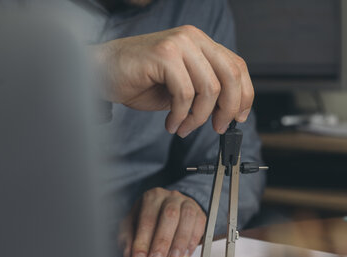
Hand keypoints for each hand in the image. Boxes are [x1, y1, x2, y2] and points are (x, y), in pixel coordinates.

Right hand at [93, 25, 253, 137]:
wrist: (102, 72)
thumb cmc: (139, 80)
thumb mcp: (182, 86)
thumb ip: (205, 91)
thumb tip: (229, 112)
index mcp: (201, 43)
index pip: (237, 66)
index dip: (244, 95)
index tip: (238, 118)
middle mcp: (193, 38)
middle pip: (231, 75)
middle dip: (228, 109)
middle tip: (217, 128)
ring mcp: (178, 44)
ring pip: (209, 88)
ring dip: (199, 117)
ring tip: (184, 127)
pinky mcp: (163, 55)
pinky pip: (185, 93)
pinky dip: (181, 115)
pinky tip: (171, 122)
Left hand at [118, 187, 206, 256]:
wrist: (168, 209)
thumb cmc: (149, 218)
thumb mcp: (133, 225)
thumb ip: (128, 237)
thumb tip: (128, 253)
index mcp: (152, 197)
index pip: (147, 218)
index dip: (143, 241)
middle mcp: (171, 197)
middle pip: (169, 215)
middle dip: (162, 241)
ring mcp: (188, 203)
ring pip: (187, 218)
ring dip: (180, 241)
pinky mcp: (200, 213)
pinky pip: (200, 224)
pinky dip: (193, 240)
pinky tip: (186, 253)